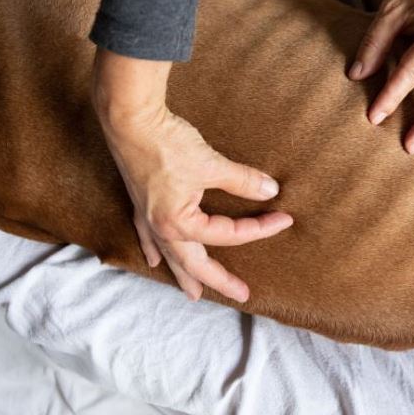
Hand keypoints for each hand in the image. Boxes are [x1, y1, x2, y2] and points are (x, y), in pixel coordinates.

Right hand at [91, 49, 292, 302]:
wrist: (130, 120)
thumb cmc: (167, 143)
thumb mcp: (211, 163)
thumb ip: (242, 181)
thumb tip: (270, 191)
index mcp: (179, 223)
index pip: (228, 233)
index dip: (260, 229)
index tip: (284, 219)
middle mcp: (161, 227)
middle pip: (194, 262)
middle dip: (218, 280)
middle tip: (241, 294)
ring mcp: (147, 217)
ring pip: (169, 255)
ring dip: (183, 275)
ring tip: (194, 294)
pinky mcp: (140, 203)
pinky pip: (147, 236)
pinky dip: (153, 251)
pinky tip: (154, 261)